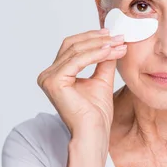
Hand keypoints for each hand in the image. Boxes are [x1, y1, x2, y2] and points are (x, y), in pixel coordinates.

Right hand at [37, 28, 126, 161]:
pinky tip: (110, 51)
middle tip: (118, 36)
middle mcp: (48, 74)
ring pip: (76, 51)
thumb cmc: (96, 113)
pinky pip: (77, 60)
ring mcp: (48, 78)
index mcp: (56, 74)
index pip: (72, 47)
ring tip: (118, 44)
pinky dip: (96, 54)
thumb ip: (104, 60)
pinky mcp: (54, 82)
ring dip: (100, 45)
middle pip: (72, 45)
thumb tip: (112, 42)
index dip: (92, 38)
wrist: (94, 131)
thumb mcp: (102, 79)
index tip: (113, 35)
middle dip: (97, 39)